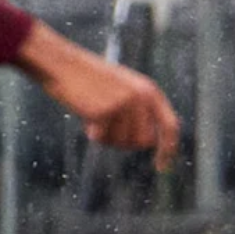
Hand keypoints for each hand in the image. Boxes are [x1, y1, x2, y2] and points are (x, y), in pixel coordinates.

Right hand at [15, 22, 181, 170]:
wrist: (64, 65)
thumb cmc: (92, 80)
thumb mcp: (125, 89)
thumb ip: (141, 111)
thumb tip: (147, 142)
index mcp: (151, 91)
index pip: (170, 126)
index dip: (168, 149)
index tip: (162, 167)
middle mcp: (142, 98)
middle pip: (143, 141)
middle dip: (125, 141)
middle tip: (108, 128)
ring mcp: (125, 104)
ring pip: (122, 142)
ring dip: (107, 136)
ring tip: (96, 116)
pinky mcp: (105, 111)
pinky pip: (102, 138)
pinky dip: (93, 133)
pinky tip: (86, 116)